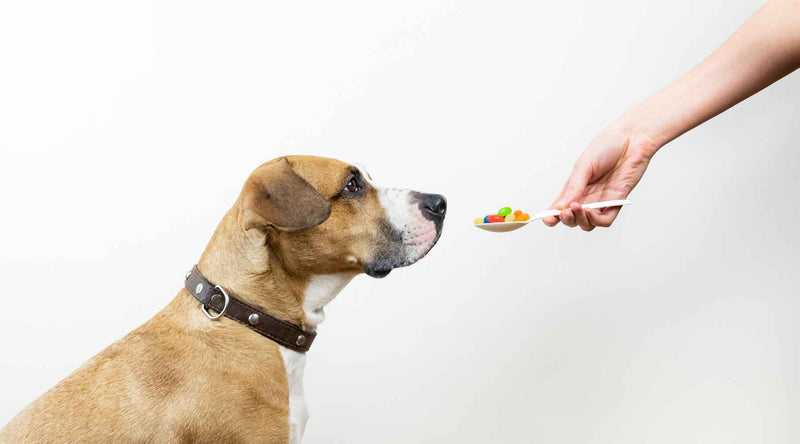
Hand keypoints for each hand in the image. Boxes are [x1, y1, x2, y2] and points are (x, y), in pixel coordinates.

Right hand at [543, 121, 659, 230]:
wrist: (632, 139)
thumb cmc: (607, 147)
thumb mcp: (584, 165)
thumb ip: (573, 187)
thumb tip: (560, 207)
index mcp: (574, 187)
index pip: (560, 207)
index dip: (552, 216)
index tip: (547, 219)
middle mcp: (587, 196)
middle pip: (573, 218)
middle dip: (566, 219)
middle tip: (565, 212)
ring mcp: (601, 201)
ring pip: (587, 223)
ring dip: (580, 220)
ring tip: (577, 208)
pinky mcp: (616, 202)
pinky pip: (605, 220)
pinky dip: (595, 220)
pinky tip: (590, 211)